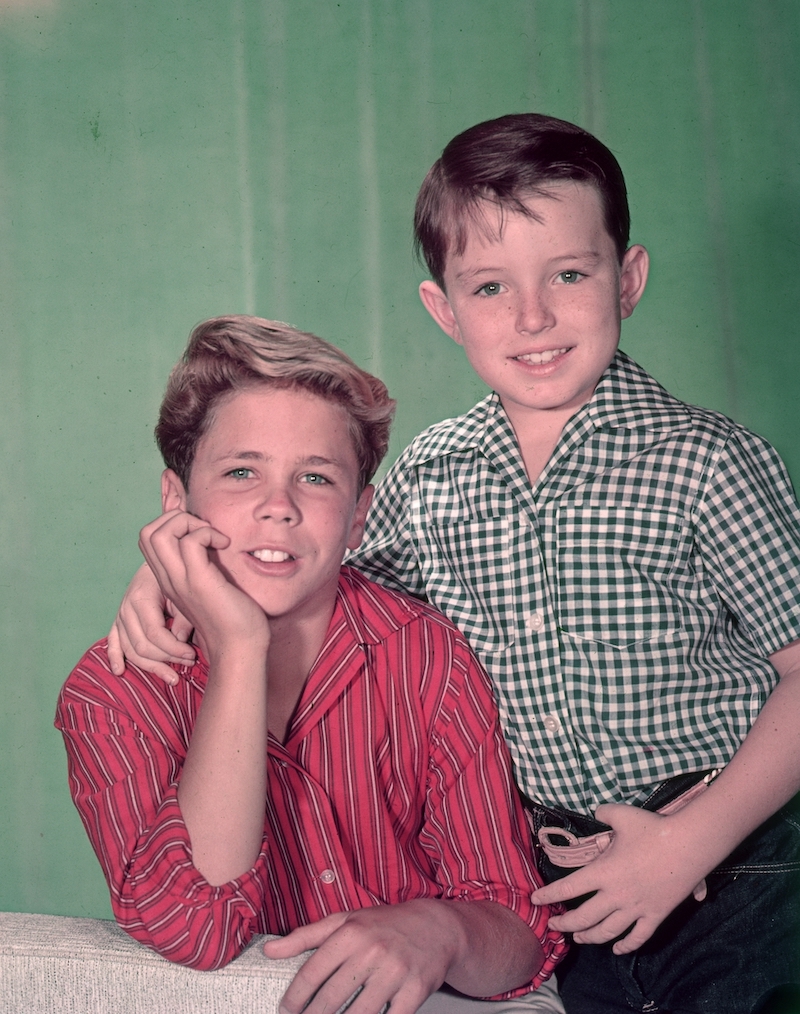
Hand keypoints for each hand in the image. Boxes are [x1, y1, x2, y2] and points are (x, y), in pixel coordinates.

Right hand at [107, 562, 195, 683]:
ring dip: (151, 667)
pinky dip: (115, 657)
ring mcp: (120, 616)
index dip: (174, 650)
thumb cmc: (176, 577)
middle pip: (141, 646)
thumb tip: (180, 643)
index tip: (192, 656)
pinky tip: (120, 671)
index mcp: (141, 598)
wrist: (160, 562)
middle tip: (189, 664)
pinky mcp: (118, 621)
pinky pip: (113, 643)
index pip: (154, 634)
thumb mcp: (183, 592)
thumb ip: (183, 617)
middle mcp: (126, 609)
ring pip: (130, 650)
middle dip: (167, 659)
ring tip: (172, 678)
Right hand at [137, 508, 268, 659]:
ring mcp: (180, 581)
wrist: (240, 649)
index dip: (170, 523)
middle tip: (204, 530)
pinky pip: (190, 542)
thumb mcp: (211, 586)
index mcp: (169, 580)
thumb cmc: (233, 618)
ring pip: (158, 533)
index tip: (200, 531)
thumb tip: (214, 540)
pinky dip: (207, 533)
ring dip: (188, 523)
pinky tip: (224, 545)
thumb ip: (204, 565)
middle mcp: (168, 580)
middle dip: (175, 517)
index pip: (148, 539)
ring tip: (212, 536)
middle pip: (146, 532)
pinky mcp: (198, 582)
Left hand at [262, 903, 458, 1013]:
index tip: (286, 1010)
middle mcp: (371, 951)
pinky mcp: (415, 991)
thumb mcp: (345, 921)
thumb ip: (305, 937)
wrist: (437, 926)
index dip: (295, 997)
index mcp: (351, 933)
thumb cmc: (385, 924)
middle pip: (331, 999)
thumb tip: (269, 951)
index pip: (312, 972)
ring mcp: (394, 972)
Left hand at [530, 804, 714, 953]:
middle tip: (554, 925)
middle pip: (584, 918)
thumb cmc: (653, 829)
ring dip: (590, 938)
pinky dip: (626, 946)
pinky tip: (618, 949)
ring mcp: (636, 908)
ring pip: (608, 932)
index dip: (549, 895)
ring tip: (579, 939)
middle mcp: (616, 895)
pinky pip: (638, 937)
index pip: (568, 888)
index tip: (536, 900)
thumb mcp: (622, 814)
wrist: (689, 845)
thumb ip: (603, 812)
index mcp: (604, 871)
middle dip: (565, 924)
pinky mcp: (656, 915)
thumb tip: (596, 811)